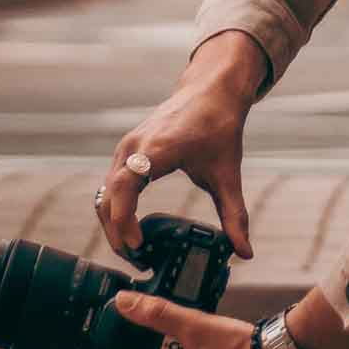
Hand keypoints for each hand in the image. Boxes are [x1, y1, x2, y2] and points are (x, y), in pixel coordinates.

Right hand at [98, 32, 267, 257]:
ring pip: (105, 191)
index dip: (124, 219)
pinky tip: (131, 227)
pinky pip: (111, 183)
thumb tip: (244, 252)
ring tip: (133, 249)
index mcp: (157, 149)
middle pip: (108, 195)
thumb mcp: (228, 174)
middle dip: (116, 231)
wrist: (212, 89)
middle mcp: (134, 146)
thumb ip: (234, 215)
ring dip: (113, 222)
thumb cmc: (219, 125)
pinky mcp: (127, 149)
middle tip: (136, 259)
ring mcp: (128, 146)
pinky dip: (115, 207)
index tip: (137, 245)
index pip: (124, 187)